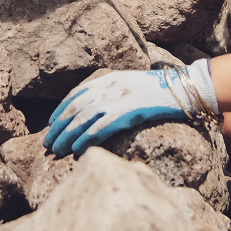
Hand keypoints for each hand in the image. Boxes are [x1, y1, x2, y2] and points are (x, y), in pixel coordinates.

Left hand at [44, 60, 219, 156]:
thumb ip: (114, 91)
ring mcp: (117, 99)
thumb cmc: (160, 89)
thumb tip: (99, 107)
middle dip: (58, 126)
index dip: (60, 110)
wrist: (182, 89)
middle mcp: (108, 87)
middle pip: (75, 108)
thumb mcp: (131, 84)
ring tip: (57, 150)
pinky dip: (85, 140)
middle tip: (47, 142)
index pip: (75, 94)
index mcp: (108, 79)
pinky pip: (99, 128)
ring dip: (67, 136)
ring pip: (82, 120)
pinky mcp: (127, 113)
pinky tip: (76, 151)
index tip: (50, 123)